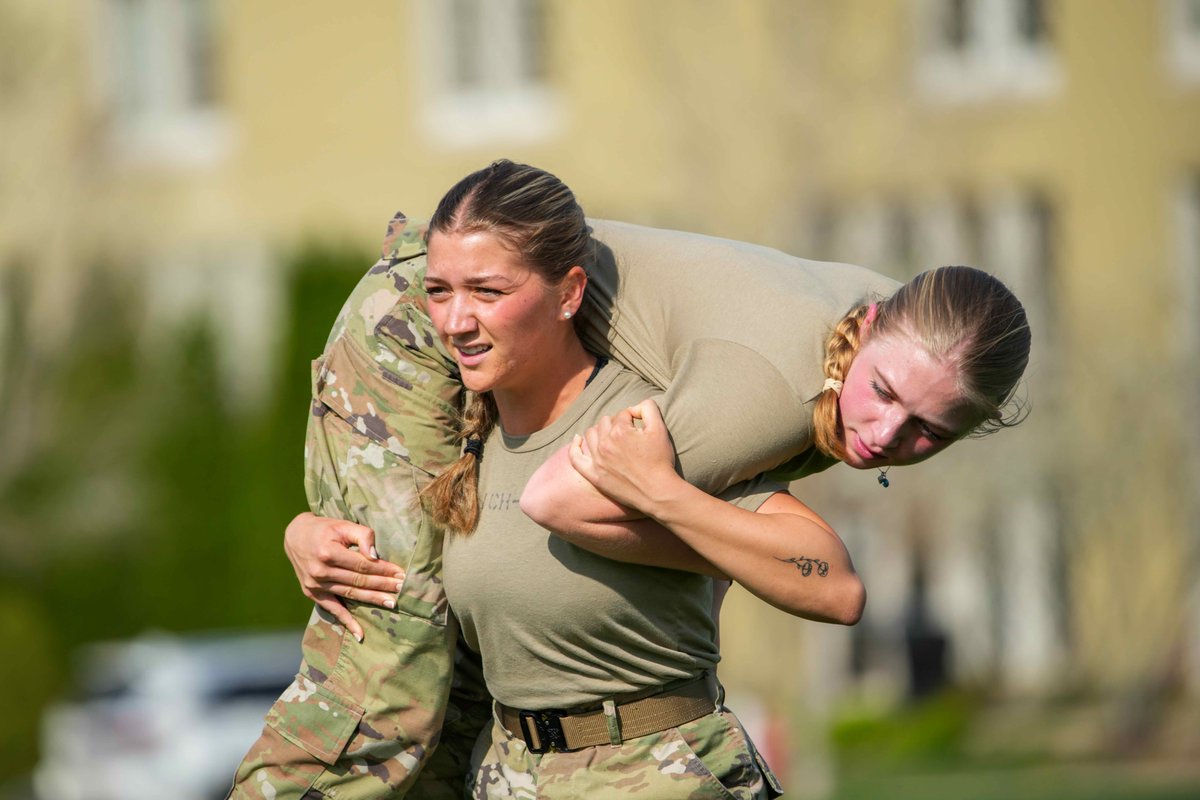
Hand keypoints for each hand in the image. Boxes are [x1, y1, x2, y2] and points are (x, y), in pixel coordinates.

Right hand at [284, 512, 404, 641]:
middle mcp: (320, 571)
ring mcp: (315, 585)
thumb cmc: (325, 529)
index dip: (384, 570)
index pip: (363, 565)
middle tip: (402, 590)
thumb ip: (363, 536)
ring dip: (372, 600)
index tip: (401, 574)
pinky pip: (332, 609)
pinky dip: (346, 621)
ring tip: (392, 603)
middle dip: (383, 586)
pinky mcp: (312, 593)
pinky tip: (360, 634)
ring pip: (350, 595)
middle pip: (359, 581)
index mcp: (329, 553)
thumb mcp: (344, 525)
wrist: (296, 536)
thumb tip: (375, 557)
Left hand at [568, 398, 678, 512]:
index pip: (622, 414)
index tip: (641, 429)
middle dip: (617, 424)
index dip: (633, 419)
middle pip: (605, 422)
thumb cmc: (660, 461)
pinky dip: (575, 447)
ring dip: (600, 431)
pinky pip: (576, 458)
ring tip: (611, 437)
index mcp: (620, 431)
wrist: (657, 492)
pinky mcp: (594, 475)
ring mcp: (597, 460)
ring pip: (591, 434)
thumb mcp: (660, 429)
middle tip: (629, 435)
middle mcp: (605, 443)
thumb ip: (647, 409)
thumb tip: (634, 407)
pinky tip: (577, 440)